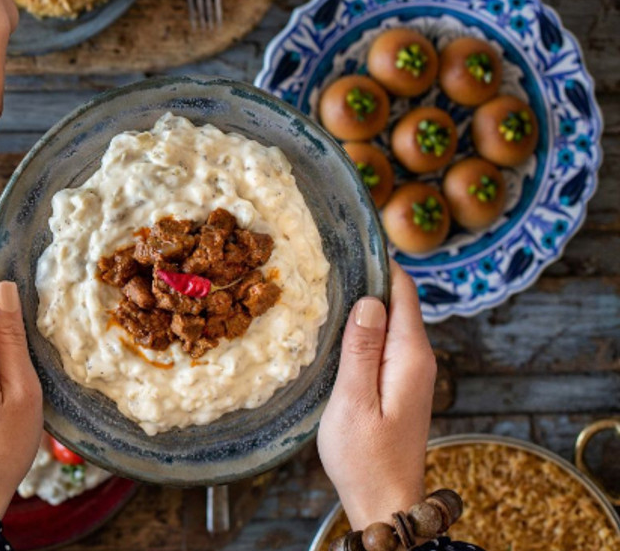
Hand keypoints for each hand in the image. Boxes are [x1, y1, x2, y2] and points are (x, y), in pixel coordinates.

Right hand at [318, 262, 436, 529]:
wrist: (384, 502)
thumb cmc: (365, 457)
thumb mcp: (353, 401)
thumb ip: (361, 349)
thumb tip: (369, 300)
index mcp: (410, 356)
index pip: (403, 291)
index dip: (380, 262)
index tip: (348, 241)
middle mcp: (417, 359)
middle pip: (397, 302)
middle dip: (366, 279)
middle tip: (324, 260)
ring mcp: (410, 372)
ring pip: (389, 321)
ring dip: (362, 305)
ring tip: (324, 287)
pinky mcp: (399, 384)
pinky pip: (384, 342)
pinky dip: (363, 330)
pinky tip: (336, 329)